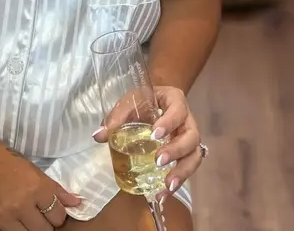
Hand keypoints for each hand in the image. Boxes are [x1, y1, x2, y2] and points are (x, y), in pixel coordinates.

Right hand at [0, 130, 80, 229]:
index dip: (56, 214)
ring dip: (28, 229)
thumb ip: (55, 188)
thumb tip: (77, 203)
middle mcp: (20, 204)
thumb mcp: (31, 168)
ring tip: (23, 216)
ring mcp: (2, 217)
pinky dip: (8, 229)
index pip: (58, 216)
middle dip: (44, 225)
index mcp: (35, 187)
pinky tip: (6, 216)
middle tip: (37, 214)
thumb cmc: (2, 158)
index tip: (51, 209)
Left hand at [93, 86, 202, 200]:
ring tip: (167, 185)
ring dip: (182, 172)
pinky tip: (163, 193)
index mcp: (175, 101)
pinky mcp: (186, 154)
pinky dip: (177, 181)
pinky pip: (188, 168)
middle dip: (176, 150)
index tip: (155, 134)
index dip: (169, 123)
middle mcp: (188, 121)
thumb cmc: (143, 100)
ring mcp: (190, 138)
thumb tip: (98, 136)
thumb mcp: (130, 101)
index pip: (178, 110)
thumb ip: (116, 117)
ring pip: (195, 156)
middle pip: (191, 137)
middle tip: (158, 161)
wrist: (154, 101)